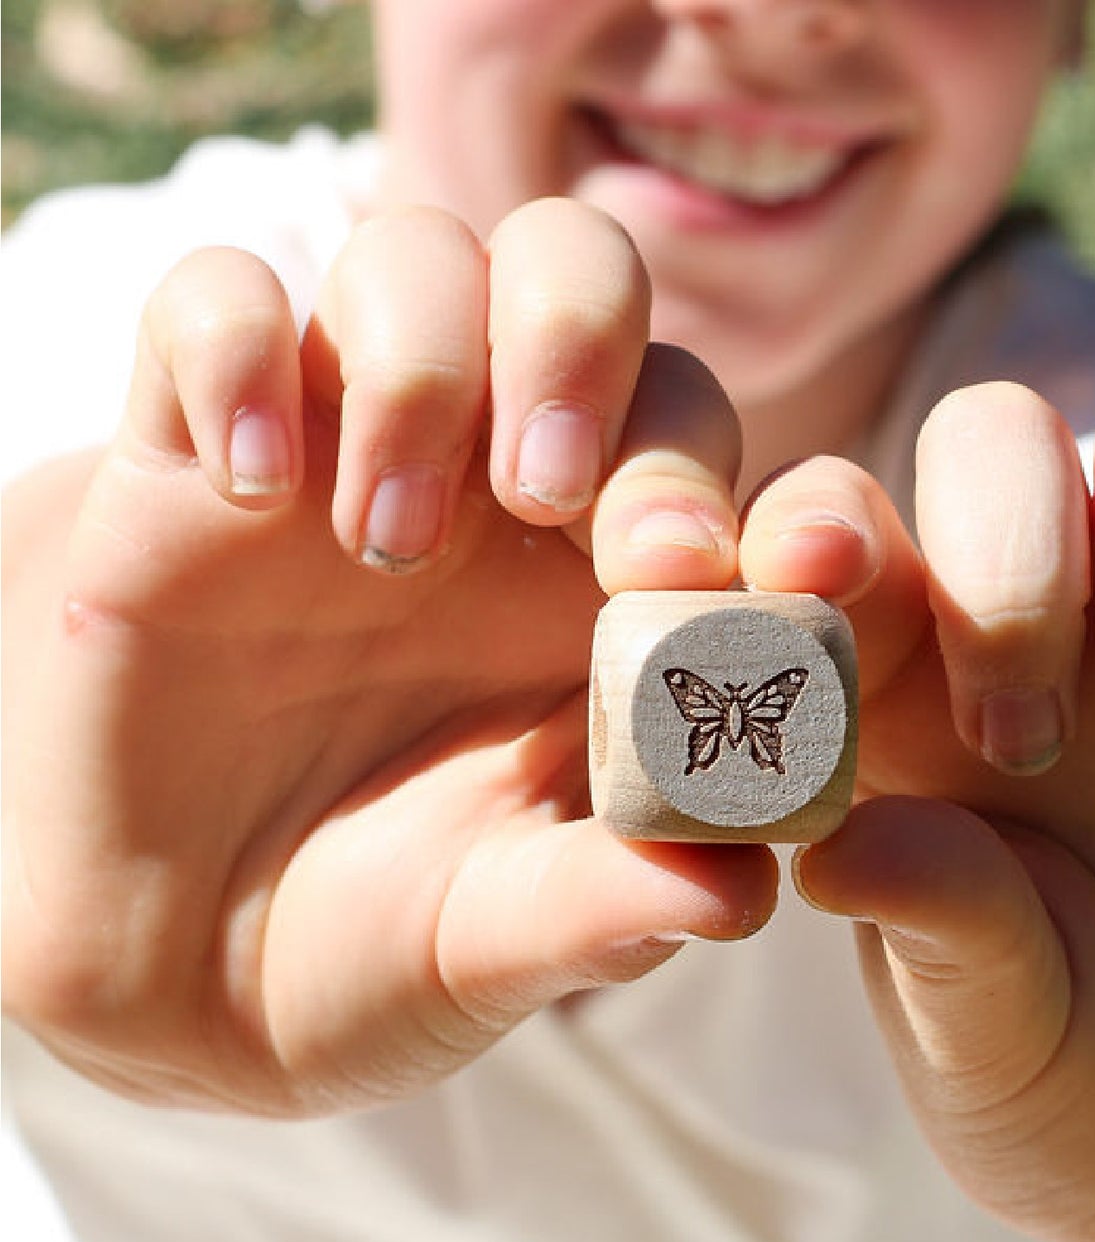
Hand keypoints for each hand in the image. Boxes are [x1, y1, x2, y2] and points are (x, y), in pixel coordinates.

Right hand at [2, 200, 777, 1113]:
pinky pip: (214, 299)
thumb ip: (613, 907)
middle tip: (548, 498)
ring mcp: (348, 457)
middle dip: (582, 357)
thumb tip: (742, 888)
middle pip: (581, 279)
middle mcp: (495, 496)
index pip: (715, 447)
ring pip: (416, 256)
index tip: (731, 569)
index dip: (745, 478)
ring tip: (384, 548)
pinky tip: (244, 486)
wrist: (187, 970)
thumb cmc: (379, 945)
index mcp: (608, 590)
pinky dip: (233, 351)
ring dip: (421, 367)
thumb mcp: (502, 940)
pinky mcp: (191, 457)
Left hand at [744, 383, 1094, 1241]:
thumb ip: (927, 918)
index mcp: (896, 682)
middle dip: (1009, 559)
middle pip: (995, 436)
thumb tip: (840, 846)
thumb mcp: (976, 1018)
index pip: (835, 523)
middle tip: (1020, 753)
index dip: (812, 523)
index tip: (815, 583)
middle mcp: (1032, 617)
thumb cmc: (1052, 1056)